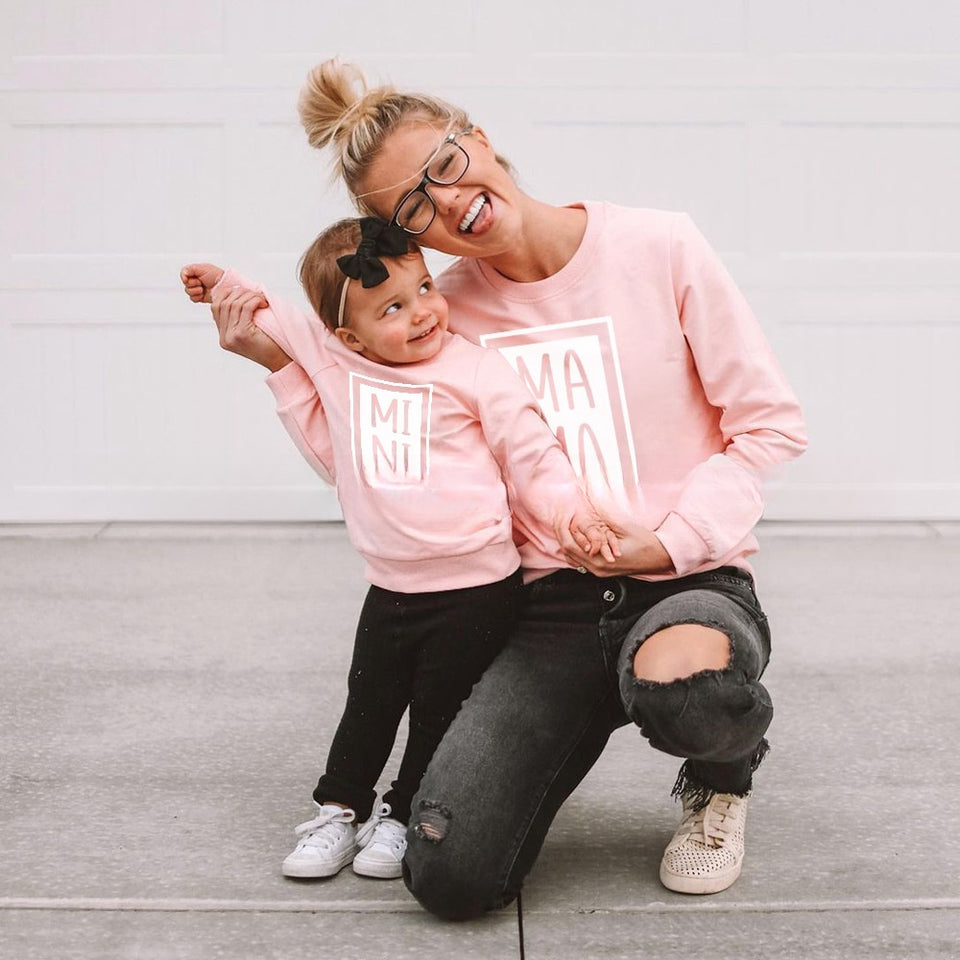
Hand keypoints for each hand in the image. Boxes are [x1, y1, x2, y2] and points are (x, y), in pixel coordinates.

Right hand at [180, 263, 224, 302]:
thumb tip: (183, 274)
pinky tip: (203, 294)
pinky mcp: (200, 297)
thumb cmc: (216, 275)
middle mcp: (196, 281)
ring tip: (203, 288)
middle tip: (201, 282)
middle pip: (185, 284)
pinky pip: (192, 299)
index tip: (189, 278)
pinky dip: (197, 297)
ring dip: (195, 290)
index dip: (184, 277)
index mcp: (195, 272)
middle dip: (193, 283)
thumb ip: (189, 269)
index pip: (183, 274)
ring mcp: (197, 289)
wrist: (224, 286)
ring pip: (188, 292)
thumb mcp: (202, 268)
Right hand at [210, 285, 292, 371]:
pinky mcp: (242, 334)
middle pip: (223, 303)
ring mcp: (232, 336)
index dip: (227, 294)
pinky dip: (255, 300)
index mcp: (224, 336)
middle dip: (240, 293)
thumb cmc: (270, 345)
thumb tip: (238, 292)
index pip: (215, 307)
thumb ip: (239, 319)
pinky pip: (245, 308)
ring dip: (249, 296)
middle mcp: (225, 337)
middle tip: (255, 293)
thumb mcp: (249, 332)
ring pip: (234, 303)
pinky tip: (263, 303)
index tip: (242, 291)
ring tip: (261, 299)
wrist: (280, 362)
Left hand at [559, 520, 674, 576]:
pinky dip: (578, 548)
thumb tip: (590, 501)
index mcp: (600, 560)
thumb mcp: (623, 526)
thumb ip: (603, 517)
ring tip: (573, 525)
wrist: (659, 557)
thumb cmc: (645, 543)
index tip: (564, 515)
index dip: (564, 529)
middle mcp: (597, 569)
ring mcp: (599, 572)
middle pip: (568, 552)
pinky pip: (581, 561)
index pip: (569, 545)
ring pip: (573, 557)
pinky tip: (582, 537)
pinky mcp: (602, 571)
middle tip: (565, 518)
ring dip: (571, 541)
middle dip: (564, 534)